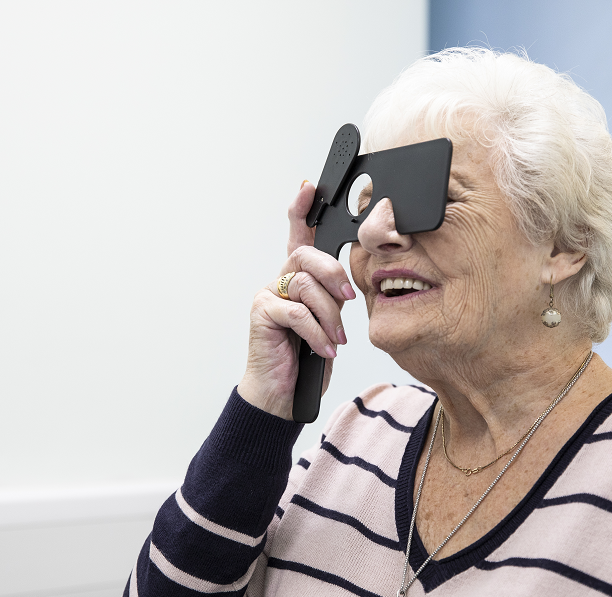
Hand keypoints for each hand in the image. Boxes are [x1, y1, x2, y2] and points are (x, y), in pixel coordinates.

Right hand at [237, 182, 356, 418]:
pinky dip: (317, 334)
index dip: (302, 210)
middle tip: (349, 299)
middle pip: (306, 256)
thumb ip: (333, 297)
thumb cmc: (307, 359)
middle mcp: (280, 282)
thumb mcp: (328, 322)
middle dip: (333, 275)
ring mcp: (268, 296)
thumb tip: (348, 284)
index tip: (309, 187)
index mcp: (298, 279)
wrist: (283, 394)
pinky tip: (323, 350)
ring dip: (329, 317)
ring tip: (335, 340)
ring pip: (305, 286)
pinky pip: (297, 312)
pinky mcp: (262, 314)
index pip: (299, 236)